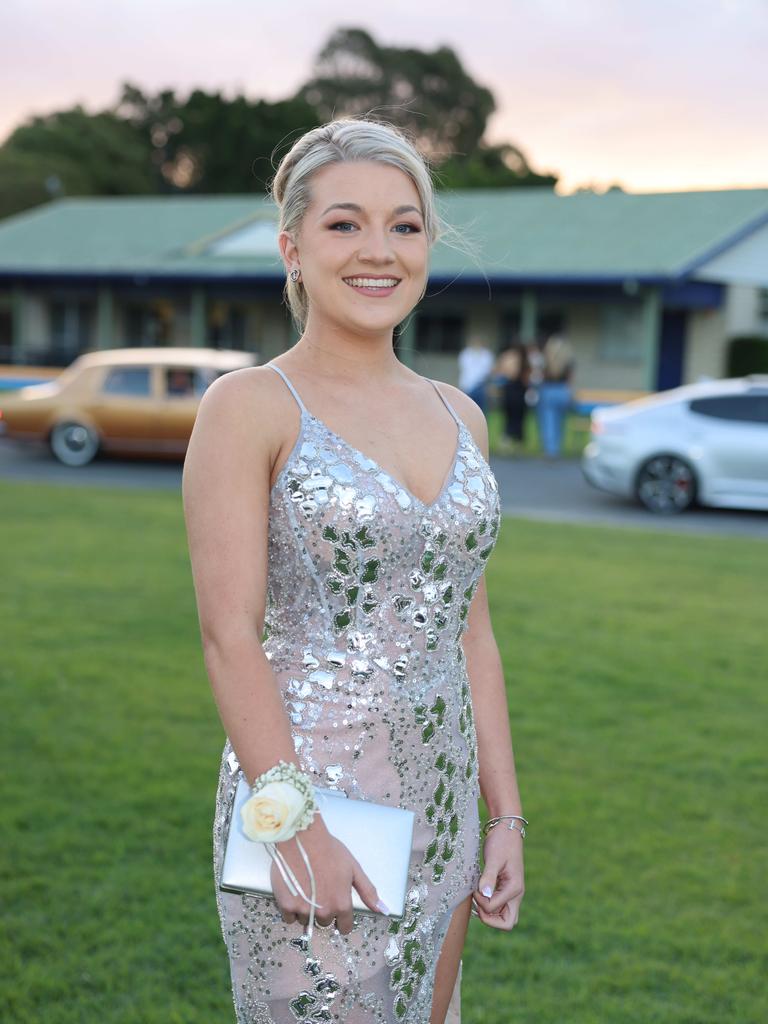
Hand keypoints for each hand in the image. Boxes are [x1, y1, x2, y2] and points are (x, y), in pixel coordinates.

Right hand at [270, 818, 387, 934]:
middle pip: (324, 922)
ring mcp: (304, 910)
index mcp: (341, 904)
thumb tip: (382, 909)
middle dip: (323, 910)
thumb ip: (368, 891)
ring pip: (306, 921)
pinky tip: (294, 891)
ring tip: (306, 887)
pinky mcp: (286, 906)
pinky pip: (289, 918)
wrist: (302, 838)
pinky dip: (291, 908)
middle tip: (320, 889)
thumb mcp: (353, 868)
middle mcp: (324, 911)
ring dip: (306, 910)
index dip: (341, 917)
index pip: (344, 927)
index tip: (336, 907)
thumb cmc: (329, 850)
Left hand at [472, 825, 523, 930]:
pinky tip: (479, 891)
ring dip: (488, 912)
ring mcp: (511, 893)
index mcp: (515, 888)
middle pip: (507, 923)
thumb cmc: (501, 842)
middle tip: (477, 903)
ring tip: (477, 896)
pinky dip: (488, 904)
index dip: (482, 903)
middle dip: (490, 919)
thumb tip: (483, 895)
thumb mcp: (493, 858)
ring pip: (502, 916)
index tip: (475, 888)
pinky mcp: (505, 888)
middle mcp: (515, 894)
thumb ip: (489, 877)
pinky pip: (498, 905)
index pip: (496, 909)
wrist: (506, 829)